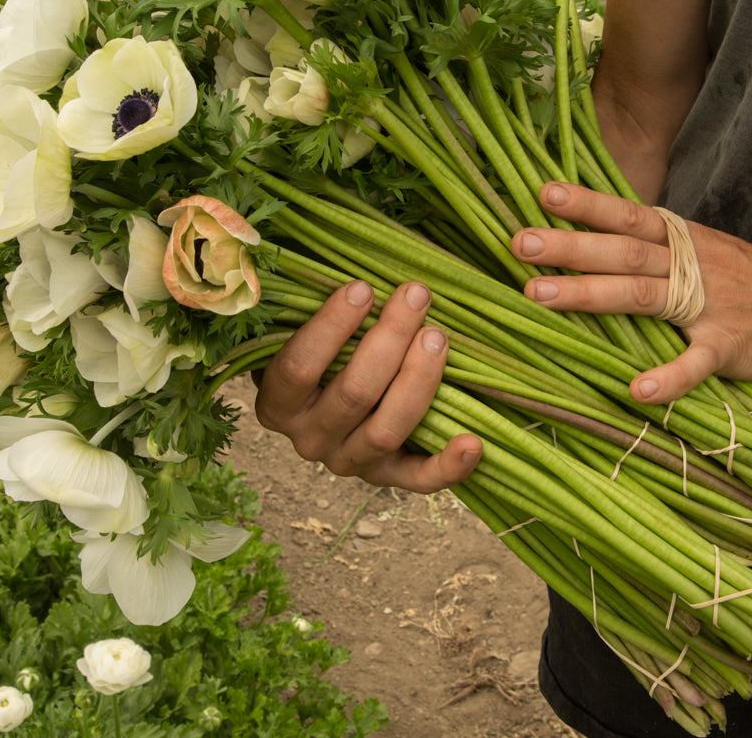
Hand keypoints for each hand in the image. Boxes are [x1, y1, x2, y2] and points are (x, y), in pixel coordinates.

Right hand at [254, 279, 481, 491]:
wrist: (319, 410)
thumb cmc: (315, 355)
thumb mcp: (294, 335)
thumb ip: (309, 311)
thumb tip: (348, 271)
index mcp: (278, 406)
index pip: (299, 368)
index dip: (330, 328)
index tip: (362, 287)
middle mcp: (309, 440)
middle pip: (353, 394)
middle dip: (389, 339)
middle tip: (416, 296)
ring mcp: (348, 462)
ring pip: (386, 430)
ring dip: (418, 380)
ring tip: (437, 336)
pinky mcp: (386, 478)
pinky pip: (419, 480)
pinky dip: (448, 466)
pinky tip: (473, 442)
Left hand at [510, 183, 751, 402]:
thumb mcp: (704, 250)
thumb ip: (655, 246)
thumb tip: (592, 237)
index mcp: (684, 240)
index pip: (629, 215)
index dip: (588, 203)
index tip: (543, 192)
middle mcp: (692, 265)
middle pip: (624, 251)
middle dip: (570, 246)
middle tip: (519, 243)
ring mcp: (712, 305)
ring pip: (643, 296)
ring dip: (589, 294)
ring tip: (538, 296)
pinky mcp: (732, 346)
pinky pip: (696, 363)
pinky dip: (669, 378)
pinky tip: (637, 390)